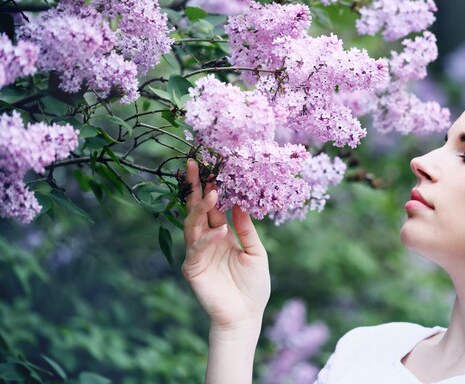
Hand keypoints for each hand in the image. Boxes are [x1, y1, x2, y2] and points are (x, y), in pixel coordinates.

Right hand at [181, 159, 270, 330]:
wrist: (246, 316)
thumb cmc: (253, 286)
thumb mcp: (256, 252)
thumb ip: (247, 230)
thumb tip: (240, 204)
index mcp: (221, 235)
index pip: (212, 207)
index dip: (210, 188)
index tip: (211, 168)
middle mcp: (207, 241)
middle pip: (196, 209)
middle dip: (194, 187)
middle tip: (194, 165)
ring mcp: (197, 253)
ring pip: (193, 224)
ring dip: (201, 207)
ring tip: (213, 192)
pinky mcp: (192, 268)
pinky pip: (197, 248)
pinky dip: (207, 238)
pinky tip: (220, 230)